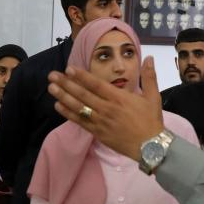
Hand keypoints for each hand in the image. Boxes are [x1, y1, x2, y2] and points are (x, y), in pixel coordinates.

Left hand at [47, 56, 164, 161]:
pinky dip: (68, 114)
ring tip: (51, 88)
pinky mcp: (98, 132)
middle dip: (66, 84)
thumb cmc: (151, 120)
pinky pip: (80, 122)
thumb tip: (149, 57)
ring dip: (63, 97)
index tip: (69, 69)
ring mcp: (100, 121)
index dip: (81, 76)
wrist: (151, 146)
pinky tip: (58, 106)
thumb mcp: (153, 97)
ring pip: (78, 107)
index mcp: (118, 98)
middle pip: (82, 94)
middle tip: (52, 76)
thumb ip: (149, 76)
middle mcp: (107, 108)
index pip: (96, 84)